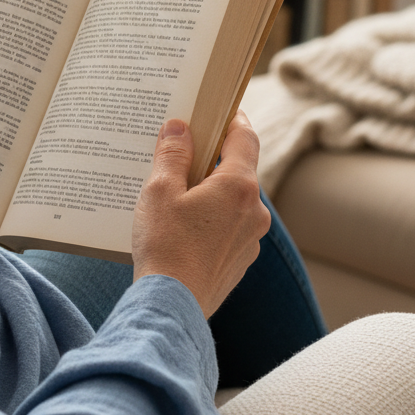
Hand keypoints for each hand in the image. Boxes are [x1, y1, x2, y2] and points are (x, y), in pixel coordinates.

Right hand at [131, 112, 269, 318]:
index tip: (218, 110)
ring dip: (210, 191)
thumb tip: (180, 127)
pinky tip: (182, 226)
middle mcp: (254, 210)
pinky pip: (229, 227)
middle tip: (181, 152)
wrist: (172, 305)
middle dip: (212, 158)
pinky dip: (211, 218)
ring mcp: (251, 238)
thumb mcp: (160, 190)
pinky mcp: (241, 261)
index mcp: (238, 186)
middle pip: (238, 169)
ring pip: (233, 200)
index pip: (244, 137)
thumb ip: (173, 154)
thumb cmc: (165, 245)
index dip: (232, 119)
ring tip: (175, 194)